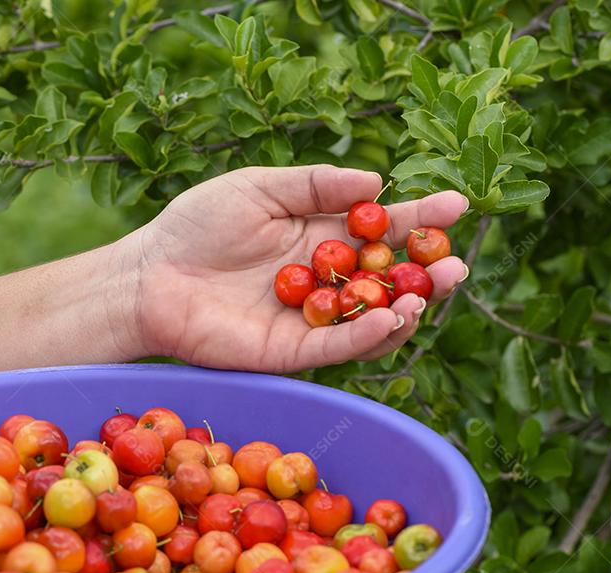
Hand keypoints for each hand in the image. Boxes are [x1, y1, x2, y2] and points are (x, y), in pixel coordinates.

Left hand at [121, 164, 469, 372]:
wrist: (152, 276)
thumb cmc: (199, 225)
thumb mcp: (261, 187)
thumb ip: (316, 186)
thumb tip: (376, 182)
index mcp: (326, 236)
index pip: (385, 228)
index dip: (422, 217)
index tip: (458, 203)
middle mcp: (330, 280)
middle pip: (392, 279)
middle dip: (428, 272)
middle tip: (455, 264)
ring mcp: (315, 318)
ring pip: (375, 320)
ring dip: (407, 309)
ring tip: (426, 292)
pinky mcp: (294, 352)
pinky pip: (339, 345)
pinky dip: (367, 334)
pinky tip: (388, 316)